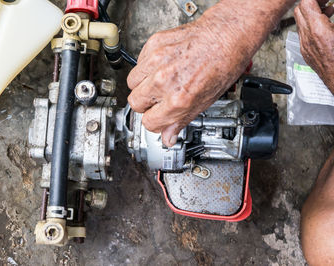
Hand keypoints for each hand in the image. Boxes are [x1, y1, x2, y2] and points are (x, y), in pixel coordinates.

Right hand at [127, 16, 251, 146]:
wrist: (226, 36)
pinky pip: (138, 63)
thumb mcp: (205, 102)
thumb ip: (181, 120)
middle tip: (158, 100)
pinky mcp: (153, 45)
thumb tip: (168, 137)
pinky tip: (161, 67)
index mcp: (178, 99)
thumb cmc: (222, 66)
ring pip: (132, 83)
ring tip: (158, 82)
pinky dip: (146, 68)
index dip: (155, 122)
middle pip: (135, 103)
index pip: (149, 122)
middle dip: (145, 105)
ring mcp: (157, 61)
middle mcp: (164, 80)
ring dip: (142, 86)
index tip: (159, 117)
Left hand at [295, 0, 333, 92]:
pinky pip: (303, 34)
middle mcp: (307, 39)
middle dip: (313, 2)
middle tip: (326, 1)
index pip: (306, 3)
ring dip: (313, 13)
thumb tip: (333, 7)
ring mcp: (305, 47)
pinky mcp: (306, 53)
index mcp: (318, 31)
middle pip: (299, 11)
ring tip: (330, 10)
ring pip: (300, 22)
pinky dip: (312, 25)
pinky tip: (326, 25)